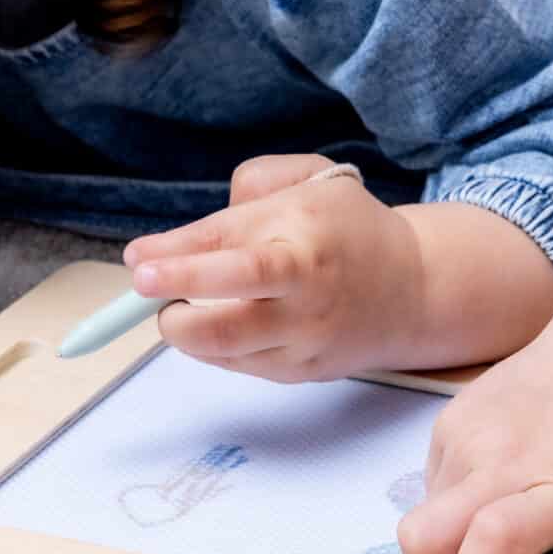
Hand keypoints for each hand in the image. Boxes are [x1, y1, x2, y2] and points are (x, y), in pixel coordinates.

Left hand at [123, 155, 424, 382]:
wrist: (415, 288)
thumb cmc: (346, 227)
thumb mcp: (306, 182)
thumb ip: (245, 194)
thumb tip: (169, 246)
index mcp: (307, 236)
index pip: (229, 250)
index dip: (177, 259)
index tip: (138, 261)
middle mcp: (308, 294)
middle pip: (228, 316)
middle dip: (176, 302)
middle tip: (147, 287)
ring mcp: (306, 340)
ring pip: (225, 348)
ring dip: (184, 329)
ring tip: (177, 308)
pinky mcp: (302, 372)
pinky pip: (239, 364)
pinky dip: (213, 347)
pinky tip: (214, 322)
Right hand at [397, 310, 552, 553]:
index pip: (487, 542)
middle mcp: (501, 460)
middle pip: (422, 536)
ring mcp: (469, 435)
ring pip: (426, 511)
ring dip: (452, 530)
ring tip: (504, 512)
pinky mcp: (451, 417)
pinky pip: (432, 478)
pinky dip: (453, 494)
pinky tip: (498, 478)